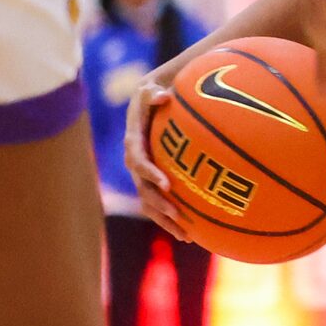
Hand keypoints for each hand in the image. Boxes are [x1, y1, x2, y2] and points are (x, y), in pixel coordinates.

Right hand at [123, 71, 192, 240]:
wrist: (150, 101)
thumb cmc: (155, 94)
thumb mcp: (151, 88)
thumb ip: (153, 93)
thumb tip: (162, 96)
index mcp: (133, 142)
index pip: (138, 160)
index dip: (150, 173)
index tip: (167, 183)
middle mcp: (135, 161)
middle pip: (143, 188)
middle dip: (160, 203)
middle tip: (179, 214)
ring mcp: (143, 174)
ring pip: (150, 202)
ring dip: (165, 220)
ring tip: (186, 236)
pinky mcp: (153, 181)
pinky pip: (160, 204)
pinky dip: (172, 219)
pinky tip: (191, 235)